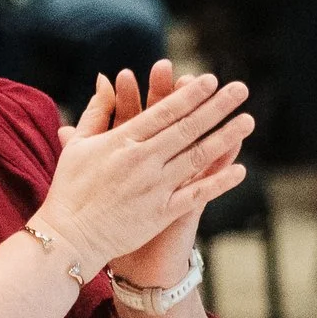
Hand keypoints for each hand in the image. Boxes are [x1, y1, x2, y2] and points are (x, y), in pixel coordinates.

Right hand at [36, 67, 253, 279]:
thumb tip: (106, 79)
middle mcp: (142, 160)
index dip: (189, 94)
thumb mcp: (79, 145)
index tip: (210, 79)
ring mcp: (154, 187)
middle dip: (216, 106)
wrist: (68, 239)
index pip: (163, 112)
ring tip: (248, 120)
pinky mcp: (161, 213)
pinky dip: (218, 182)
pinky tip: (239, 169)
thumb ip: (97, 110)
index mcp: (122, 141)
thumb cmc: (70, 189)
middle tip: (240, 88)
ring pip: (197, 156)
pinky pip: (196, 195)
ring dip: (225, 137)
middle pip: (187, 128)